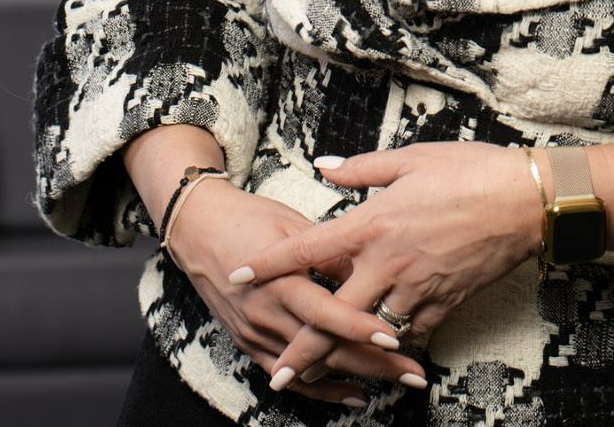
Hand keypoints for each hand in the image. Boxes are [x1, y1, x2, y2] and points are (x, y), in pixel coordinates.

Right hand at [164, 177, 428, 405]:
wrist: (198, 230)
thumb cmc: (249, 218)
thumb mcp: (293, 225)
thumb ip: (330, 253)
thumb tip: (369, 270)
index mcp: (280, 281)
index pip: (325, 313)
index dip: (359, 327)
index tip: (394, 337)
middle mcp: (268, 314)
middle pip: (327, 349)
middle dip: (374, 365)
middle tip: (415, 372)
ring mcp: (258, 335)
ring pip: (315, 369)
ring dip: (358, 378)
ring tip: (398, 383)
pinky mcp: (251, 345)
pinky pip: (292, 379)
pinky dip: (325, 390)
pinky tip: (356, 395)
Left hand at [230, 142, 541, 383]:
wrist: (523, 202)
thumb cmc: (466, 171)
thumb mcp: (408, 158)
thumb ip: (360, 169)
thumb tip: (323, 167)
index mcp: (373, 223)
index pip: (309, 249)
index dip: (269, 265)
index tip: (238, 277)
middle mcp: (388, 263)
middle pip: (333, 316)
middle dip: (302, 348)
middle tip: (275, 373)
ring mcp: (416, 289)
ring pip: (369, 334)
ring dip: (341, 357)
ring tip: (316, 377)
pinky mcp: (444, 305)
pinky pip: (408, 333)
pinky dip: (390, 345)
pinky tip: (377, 355)